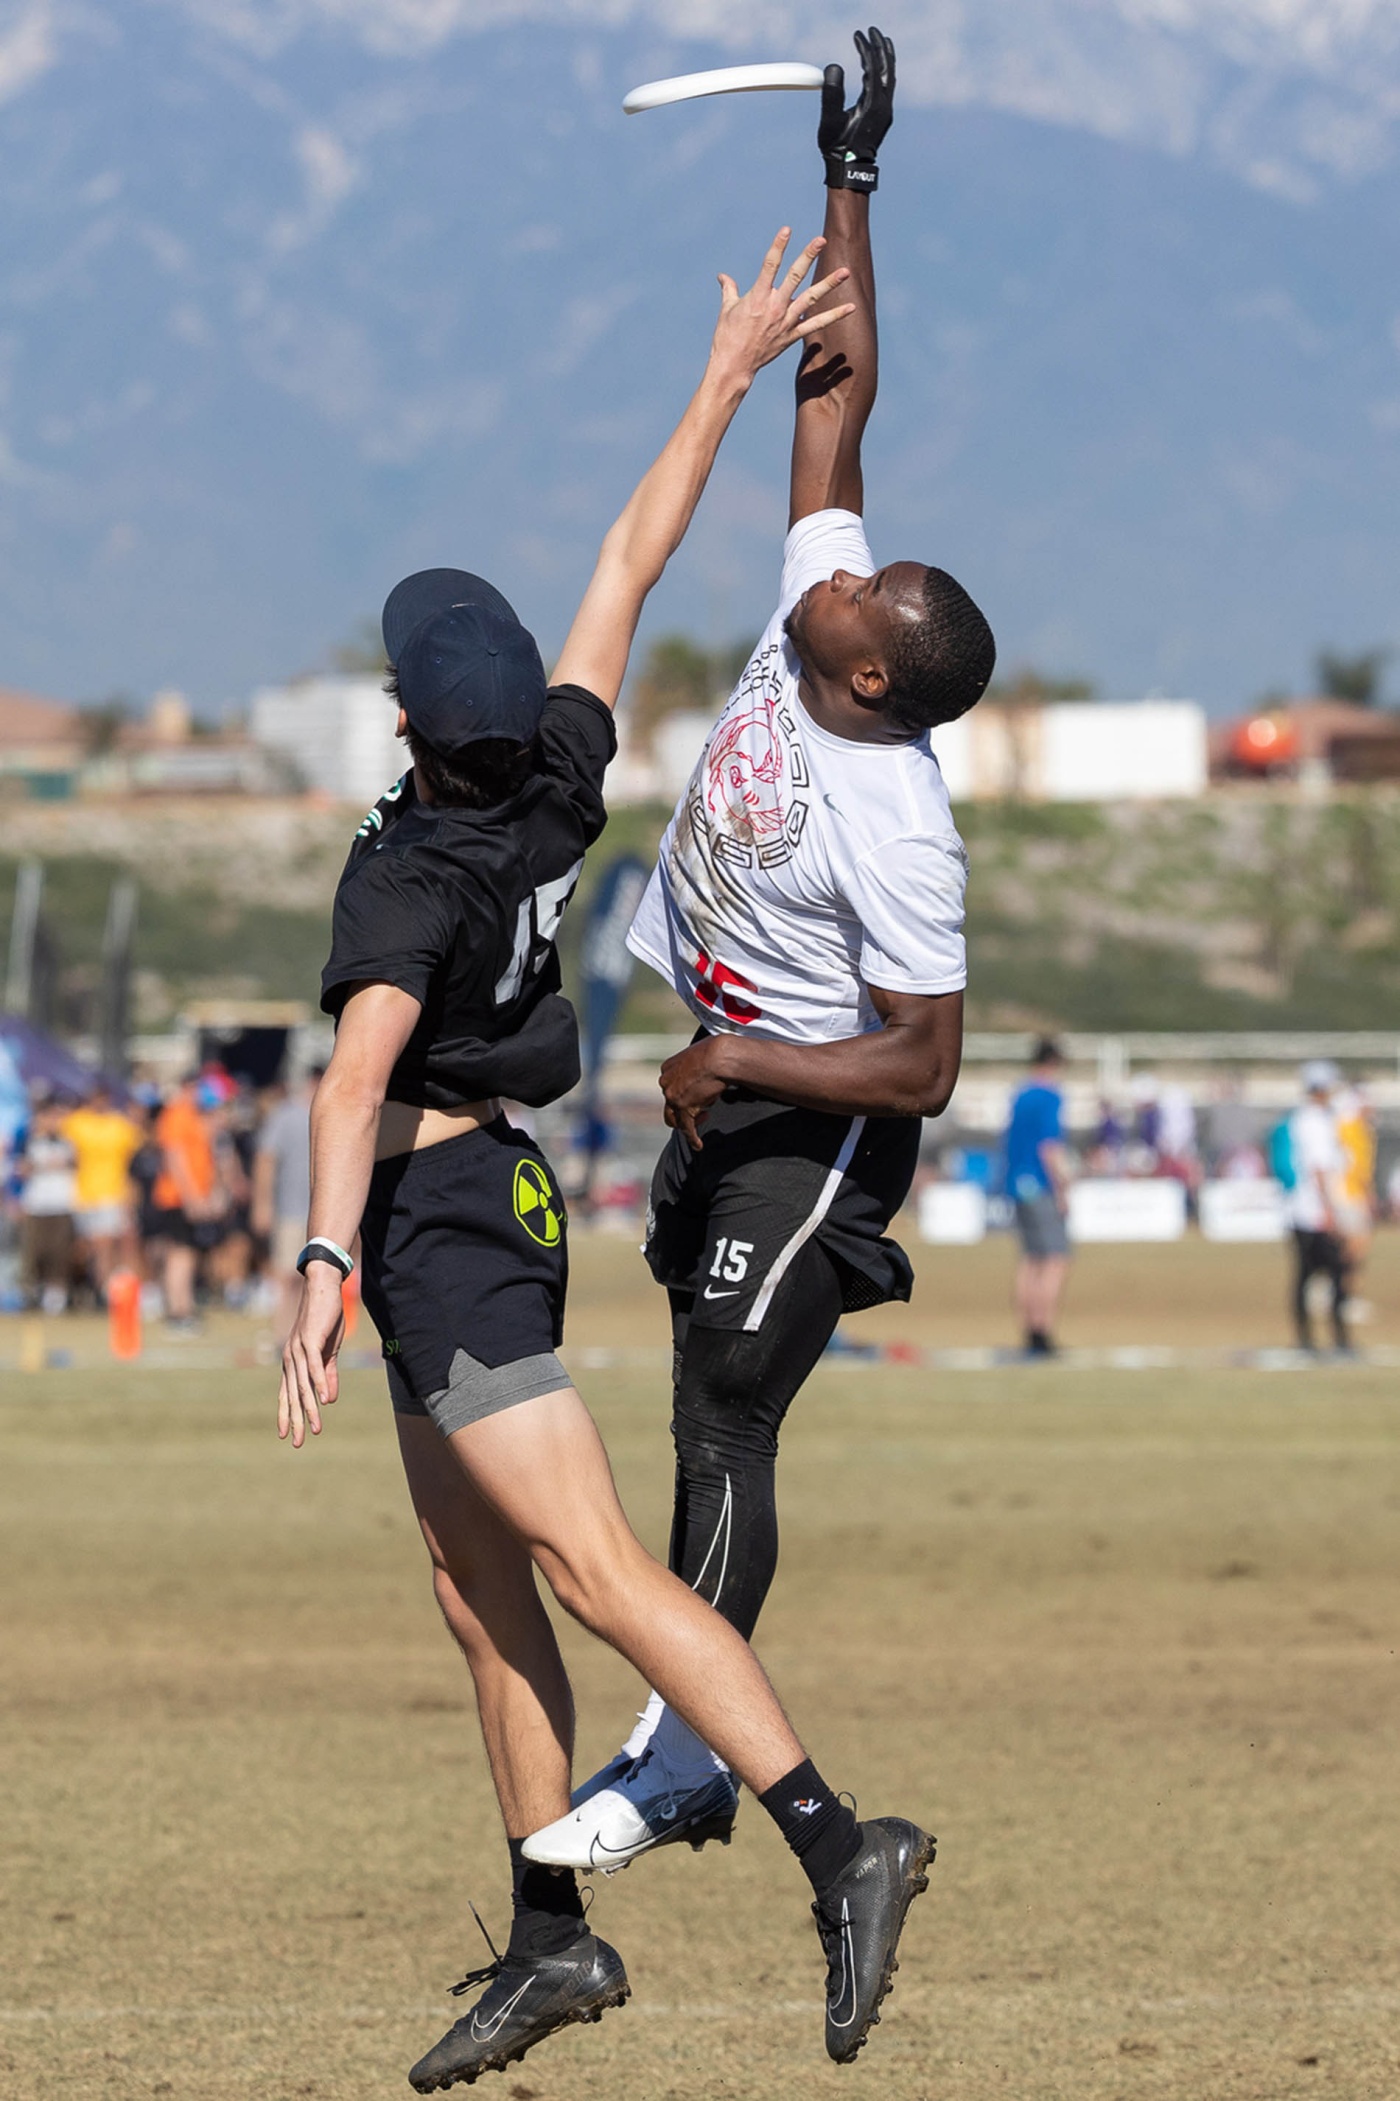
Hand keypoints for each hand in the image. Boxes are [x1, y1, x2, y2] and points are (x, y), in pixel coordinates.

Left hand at [277, 1266, 345, 1448]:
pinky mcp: (310, 1340)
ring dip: (309, 1409)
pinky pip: (314, 1366)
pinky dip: (318, 1383)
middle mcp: (290, 1358)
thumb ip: (327, 1375)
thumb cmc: (325, 1319)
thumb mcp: (328, 1351)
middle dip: (294, 1420)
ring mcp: (298, 1349)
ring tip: (314, 1429)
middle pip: (291, 1395)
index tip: (287, 1435)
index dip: (287, 1414)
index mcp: (293, 1361)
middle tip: (296, 1443)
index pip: (287, 1393)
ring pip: (302, 1386)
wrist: (323, 1288)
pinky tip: (324, 1399)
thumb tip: (328, 1400)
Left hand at [659, 1038, 731, 1152]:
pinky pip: (686, 1128)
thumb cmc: (717, 1050)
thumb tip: (708, 1060)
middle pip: (670, 1103)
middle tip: (704, 1108)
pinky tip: (698, 1145)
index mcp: (668, 1067)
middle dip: (685, 1107)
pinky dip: (691, 1138)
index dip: (683, 1094)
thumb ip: (698, 1061)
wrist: (720, 1056)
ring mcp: (672, 1096)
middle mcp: (666, 1082)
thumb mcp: (701, 1052)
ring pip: (674, 1117)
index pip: (669, 1087)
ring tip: (704, 1118)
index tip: (699, 1094)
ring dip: (686, 1122)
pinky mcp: (683, 1108)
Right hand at [709, 229, 854, 387]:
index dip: (778, 246)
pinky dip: (834, 316)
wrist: (733, 366)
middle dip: (808, 256)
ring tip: (845, 271)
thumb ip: (729, 290)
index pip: (770, 265)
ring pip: (811, 298)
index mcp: (757, 296)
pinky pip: (816, 325)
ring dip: (829, 284)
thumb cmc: (727, 337)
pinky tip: (851, 308)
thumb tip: (722, 276)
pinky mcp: (792, 336)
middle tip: (821, 240)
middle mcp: (774, 306)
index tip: (787, 230)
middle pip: (795, 276)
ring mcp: (785, 321)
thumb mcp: (727, 310)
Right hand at [819, 26, 895, 188]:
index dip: (866, 48)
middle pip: (886, 68)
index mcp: (873, 104)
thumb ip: (832, 94)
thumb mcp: (830, 122)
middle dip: (880, 47)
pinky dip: (883, 72)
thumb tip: (834, 67)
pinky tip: (877, 69)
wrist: (850, 172)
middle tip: (873, 31)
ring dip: (885, 58)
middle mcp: (884, 105)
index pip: (872, 67)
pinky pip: (886, 87)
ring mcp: (886, 111)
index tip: (858, 34)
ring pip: (889, 77)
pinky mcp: (883, 116)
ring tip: (881, 43)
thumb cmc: (837, 149)